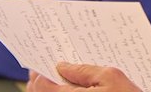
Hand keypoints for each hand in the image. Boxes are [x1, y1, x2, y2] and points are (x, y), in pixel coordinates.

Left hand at [27, 63, 142, 90]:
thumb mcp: (110, 77)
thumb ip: (84, 70)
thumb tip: (63, 66)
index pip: (40, 85)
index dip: (39, 71)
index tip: (44, 62)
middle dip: (42, 81)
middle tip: (50, 70)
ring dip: (53, 89)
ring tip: (64, 79)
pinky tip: (77, 89)